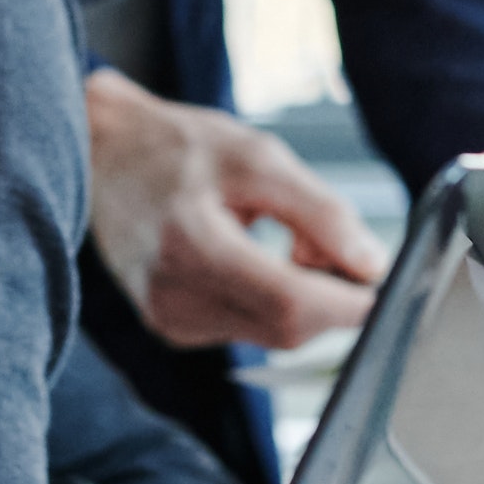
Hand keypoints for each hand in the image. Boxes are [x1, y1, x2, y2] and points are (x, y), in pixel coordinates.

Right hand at [82, 70, 386, 349]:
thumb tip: (371, 264)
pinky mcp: (173, 328)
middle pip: (288, 329)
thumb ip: (321, 212)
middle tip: (331, 246)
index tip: (382, 284)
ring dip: (301, 300)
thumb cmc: (172, 148)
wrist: (101, 156)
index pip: (290, 303)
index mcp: (190, 245)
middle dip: (329, 297)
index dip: (348, 302)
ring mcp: (169, 319)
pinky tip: (255, 260)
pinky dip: (272, 304)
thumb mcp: (257, 157)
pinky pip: (248, 330)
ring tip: (284, 242)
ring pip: (273, 335)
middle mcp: (173, 296)